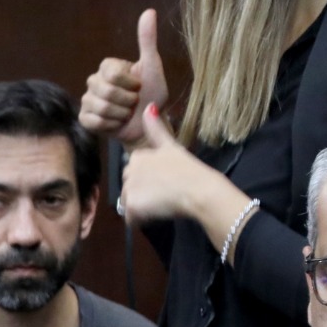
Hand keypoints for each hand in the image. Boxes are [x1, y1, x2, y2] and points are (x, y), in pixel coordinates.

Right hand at [80, 8, 168, 146]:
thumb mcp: (152, 66)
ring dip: (120, 113)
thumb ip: (147, 40)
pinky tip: (117, 123)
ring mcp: (88, 101)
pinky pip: (93, 121)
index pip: (112, 73)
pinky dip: (110, 124)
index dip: (129, 83)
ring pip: (100, 107)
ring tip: (126, 113)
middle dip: (126, 101)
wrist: (149, 124)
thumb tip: (149, 11)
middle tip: (134, 102)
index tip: (138, 86)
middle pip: (105, 91)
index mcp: (107, 67)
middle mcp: (94, 81)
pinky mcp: (85, 119)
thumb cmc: (152, 94)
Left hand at [118, 103, 226, 223]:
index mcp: (138, 156)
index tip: (163, 182)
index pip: (134, 173)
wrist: (198, 189)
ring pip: (128, 203)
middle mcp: (129, 170)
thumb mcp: (171, 146)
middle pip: (128, 188)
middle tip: (163, 194)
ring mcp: (130, 188)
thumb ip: (156, 129)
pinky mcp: (132, 205)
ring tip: (160, 204)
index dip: (147, 180)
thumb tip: (148, 106)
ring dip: (141, 207)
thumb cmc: (188, 169)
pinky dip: (140, 220)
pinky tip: (155, 213)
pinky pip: (130, 218)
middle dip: (141, 194)